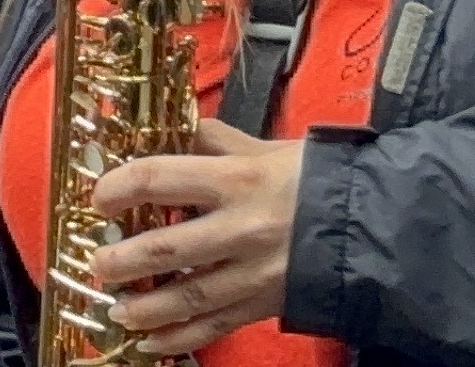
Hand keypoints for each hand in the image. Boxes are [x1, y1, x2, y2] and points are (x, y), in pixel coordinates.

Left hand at [86, 118, 303, 353]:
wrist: (378, 225)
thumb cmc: (316, 180)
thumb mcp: (264, 148)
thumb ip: (214, 141)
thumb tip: (169, 130)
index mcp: (238, 180)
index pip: (161, 179)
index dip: (120, 187)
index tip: (99, 199)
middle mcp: (243, 228)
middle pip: (168, 247)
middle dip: (124, 260)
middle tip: (97, 264)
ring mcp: (256, 272)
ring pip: (189, 296)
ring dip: (145, 307)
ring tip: (116, 309)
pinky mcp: (267, 304)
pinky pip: (217, 326)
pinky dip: (180, 338)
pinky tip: (151, 343)